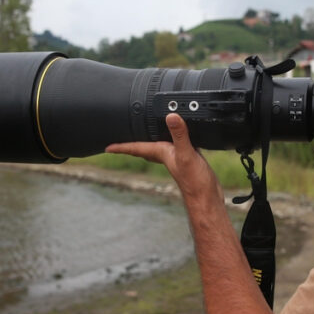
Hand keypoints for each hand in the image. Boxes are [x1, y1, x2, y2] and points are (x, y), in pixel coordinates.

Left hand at [106, 113, 222, 201]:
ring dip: (150, 140)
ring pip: (158, 146)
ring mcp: (176, 157)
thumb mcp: (186, 154)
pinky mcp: (188, 158)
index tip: (107, 147)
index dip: (121, 147)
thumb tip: (171, 116)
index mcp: (161, 153)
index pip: (135, 148)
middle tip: (121, 139)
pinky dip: (172, 139)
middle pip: (143, 147)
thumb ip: (179, 135)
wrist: (207, 197)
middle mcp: (166, 155)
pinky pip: (175, 145)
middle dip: (132, 143)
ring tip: (141, 134)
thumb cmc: (195, 182)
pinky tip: (178, 136)